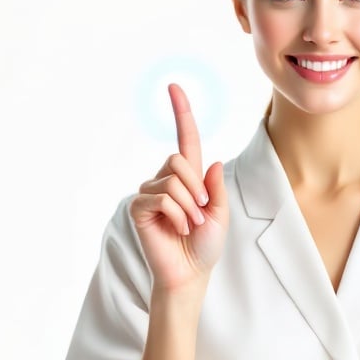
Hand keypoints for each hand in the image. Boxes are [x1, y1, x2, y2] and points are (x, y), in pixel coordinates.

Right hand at [130, 83, 229, 292]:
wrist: (190, 272)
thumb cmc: (205, 244)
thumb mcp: (220, 213)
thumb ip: (216, 187)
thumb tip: (212, 161)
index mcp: (189, 176)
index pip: (185, 138)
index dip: (181, 112)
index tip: (174, 87)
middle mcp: (166, 179)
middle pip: (179, 159)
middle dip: (196, 187)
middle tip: (200, 213)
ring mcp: (150, 192)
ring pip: (173, 180)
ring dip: (189, 206)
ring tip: (189, 226)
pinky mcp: (139, 208)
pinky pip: (161, 197)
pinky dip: (176, 214)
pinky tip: (177, 229)